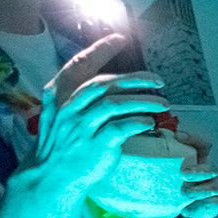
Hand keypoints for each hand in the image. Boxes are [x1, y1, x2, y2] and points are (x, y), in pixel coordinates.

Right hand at [32, 40, 167, 197]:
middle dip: (135, 78)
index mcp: (60, 97)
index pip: (80, 66)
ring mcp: (81, 127)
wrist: (53, 178)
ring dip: (143, 101)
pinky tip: (149, 122)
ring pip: (115, 104)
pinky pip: (120, 128)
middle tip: (159, 79)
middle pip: (105, 84)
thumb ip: (86, 100)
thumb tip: (119, 86)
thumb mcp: (67, 117)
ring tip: (164, 104)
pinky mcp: (95, 145)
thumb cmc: (67, 145)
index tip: (119, 39)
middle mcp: (69, 109)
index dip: (99, 50)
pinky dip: (138, 122)